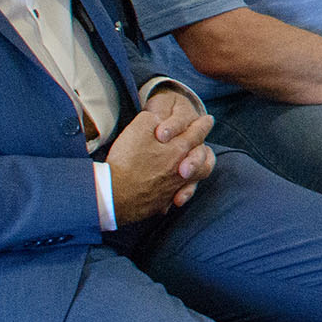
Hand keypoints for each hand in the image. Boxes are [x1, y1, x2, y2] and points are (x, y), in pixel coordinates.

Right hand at [106, 91, 215, 223]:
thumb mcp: (140, 127)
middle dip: (206, 151)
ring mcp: (173, 188)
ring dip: (196, 172)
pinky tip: (173, 192)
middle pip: (204, 160)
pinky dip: (178, 192)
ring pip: (195, 180)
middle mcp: (182, 170)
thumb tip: (161, 118)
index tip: (208, 120)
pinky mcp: (161, 203)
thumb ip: (155, 119)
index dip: (204, 124)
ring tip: (193, 169)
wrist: (113, 193)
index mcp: (180, 149)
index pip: (198, 133)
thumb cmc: (127, 158)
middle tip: (204, 147)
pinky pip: (175, 196)